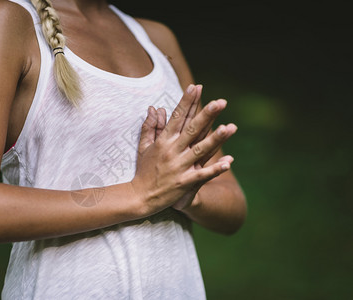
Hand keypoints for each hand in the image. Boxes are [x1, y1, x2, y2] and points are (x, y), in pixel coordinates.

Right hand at [132, 84, 236, 214]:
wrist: (139, 197)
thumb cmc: (143, 170)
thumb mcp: (143, 146)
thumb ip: (149, 126)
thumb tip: (154, 108)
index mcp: (163, 141)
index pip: (177, 117)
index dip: (187, 102)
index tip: (196, 87)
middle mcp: (172, 151)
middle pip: (192, 130)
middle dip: (207, 115)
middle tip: (220, 102)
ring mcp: (179, 167)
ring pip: (201, 150)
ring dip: (216, 139)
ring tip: (231, 128)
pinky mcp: (184, 182)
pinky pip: (203, 174)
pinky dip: (215, 168)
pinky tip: (228, 162)